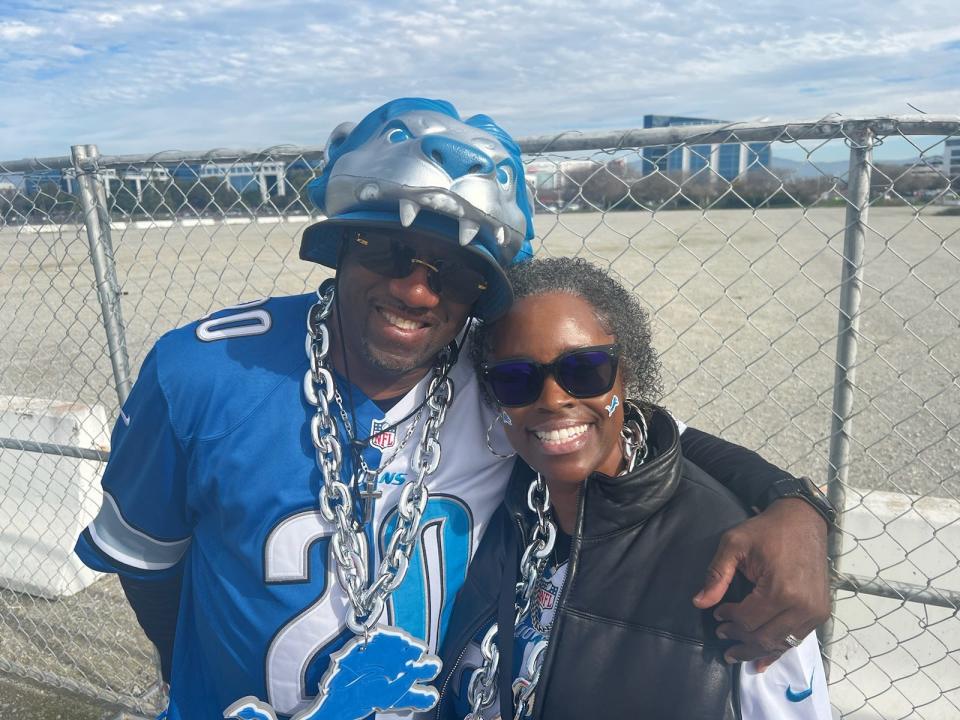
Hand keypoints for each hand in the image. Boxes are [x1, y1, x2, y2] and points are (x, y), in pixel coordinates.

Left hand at [692, 498, 829, 669]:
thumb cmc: (767, 530)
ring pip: (780, 643)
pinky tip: (762, 660)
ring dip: (756, 650)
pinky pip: (797, 639)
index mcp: (780, 590)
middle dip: (740, 641)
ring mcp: (815, 612)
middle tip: (722, 637)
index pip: (748, 620)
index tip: (716, 616)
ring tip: (736, 653)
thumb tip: (699, 603)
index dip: (728, 621)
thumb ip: (717, 575)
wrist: (804, 520)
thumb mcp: (734, 544)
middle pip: (764, 637)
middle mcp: (802, 606)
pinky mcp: (821, 612)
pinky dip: (778, 649)